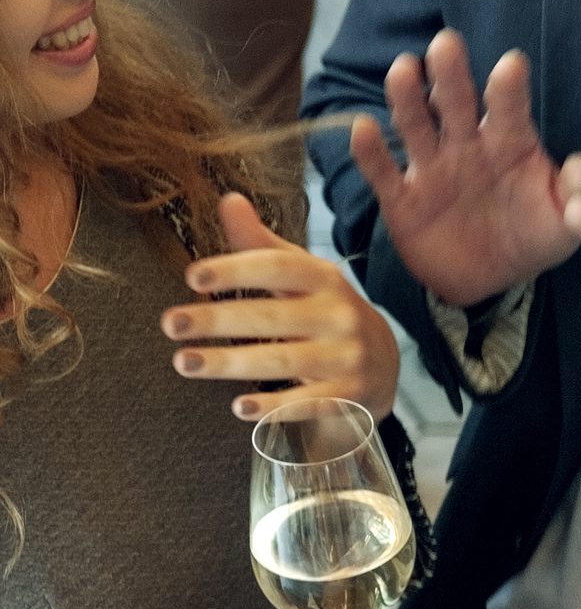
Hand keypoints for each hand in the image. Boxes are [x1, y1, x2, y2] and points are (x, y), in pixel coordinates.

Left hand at [163, 193, 403, 421]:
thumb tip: (229, 200)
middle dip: (219, 319)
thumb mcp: (299, 274)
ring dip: (232, 363)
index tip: (193, 275)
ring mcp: (348, 356)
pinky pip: (309, 402)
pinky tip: (240, 408)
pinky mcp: (349, 394)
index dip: (237, 270)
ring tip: (184, 363)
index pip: (279, 267)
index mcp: (323, 279)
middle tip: (170, 324)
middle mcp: (340, 314)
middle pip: (274, 315)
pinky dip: (276, 407)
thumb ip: (259, 244)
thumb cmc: (322, 310)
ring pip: (286, 359)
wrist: (382, 362)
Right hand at [348, 32, 578, 310]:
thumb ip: (579, 196)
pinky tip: (363, 128)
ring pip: (415, 125)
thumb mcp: (565, 220)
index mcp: (510, 145)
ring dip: (407, 97)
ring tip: (404, 69)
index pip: (510, 111)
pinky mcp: (401, 198)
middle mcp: (467, 147)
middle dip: (451, 75)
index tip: (511, 64)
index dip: (509, 89)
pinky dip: (371, 152)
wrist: (490, 278)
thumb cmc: (532, 236)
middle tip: (447, 43)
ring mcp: (431, 169)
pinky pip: (383, 172)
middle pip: (456, 104)